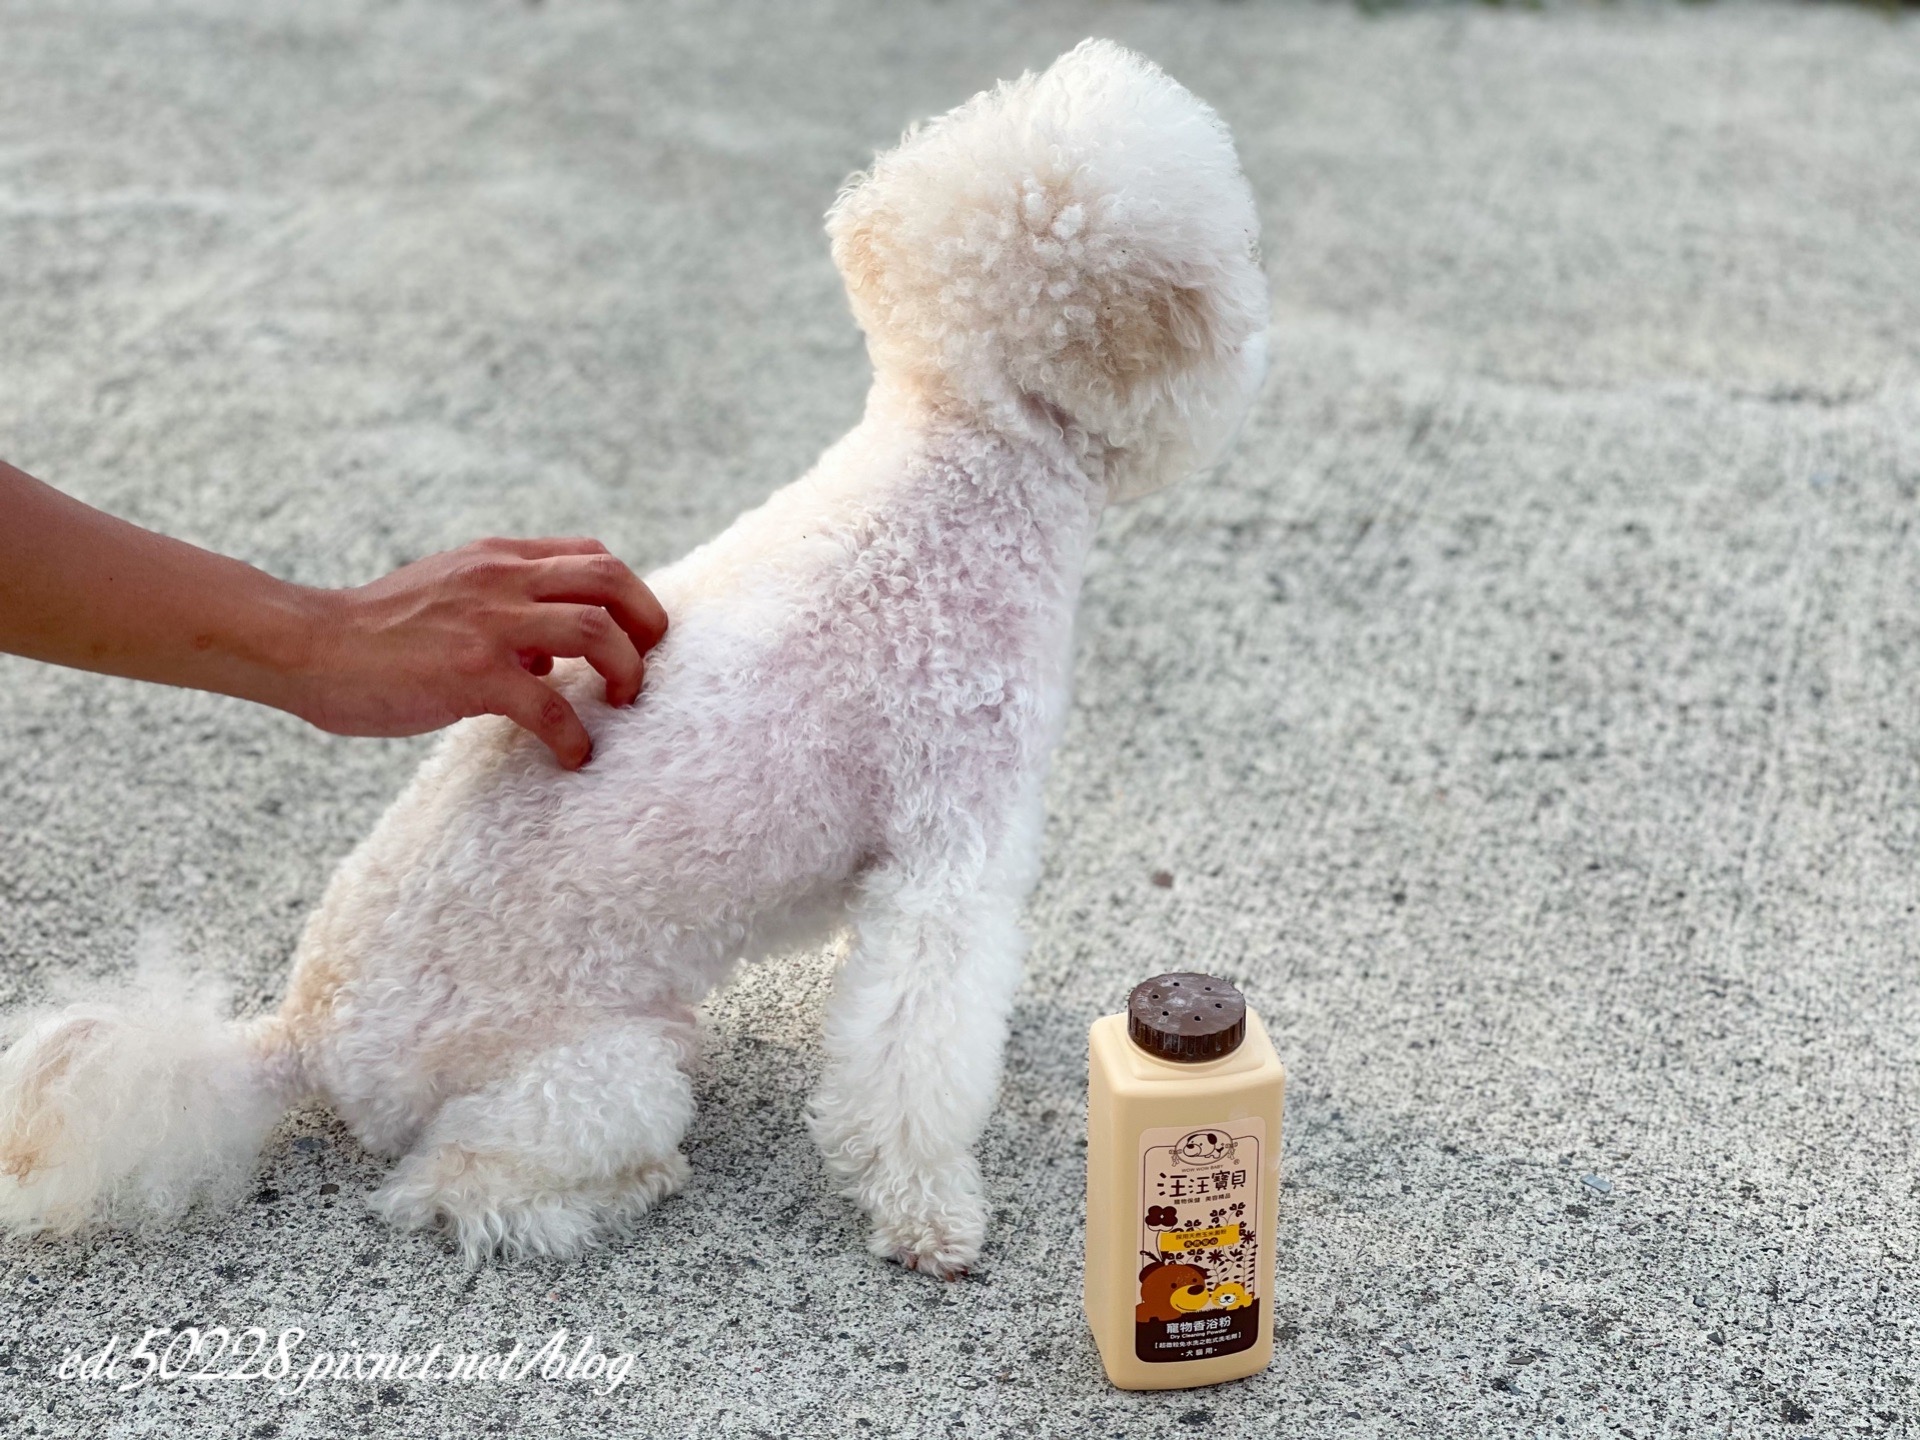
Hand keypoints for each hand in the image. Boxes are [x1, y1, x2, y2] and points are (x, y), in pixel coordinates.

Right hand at [294, 537, 667, 768]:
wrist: (308, 647)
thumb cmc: (376, 635)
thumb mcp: (448, 599)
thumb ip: (504, 614)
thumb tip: (550, 657)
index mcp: (497, 560)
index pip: (592, 556)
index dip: (628, 594)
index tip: (633, 635)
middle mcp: (501, 579)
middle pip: (611, 579)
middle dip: (648, 624)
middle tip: (646, 669)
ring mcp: (489, 624)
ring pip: (597, 631)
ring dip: (627, 672)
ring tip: (622, 704)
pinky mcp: (471, 673)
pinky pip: (552, 706)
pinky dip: (575, 736)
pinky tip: (573, 756)